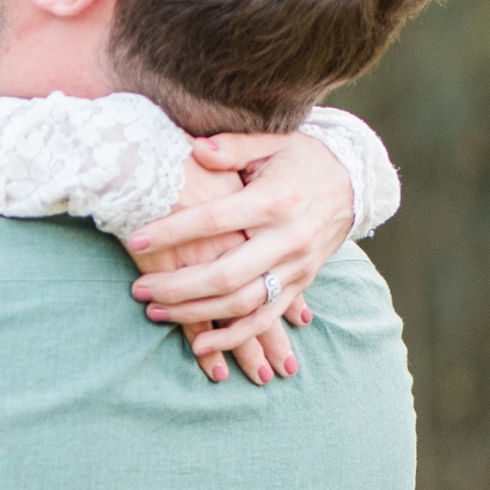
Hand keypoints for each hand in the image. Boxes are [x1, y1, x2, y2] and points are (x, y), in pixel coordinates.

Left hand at [120, 130, 350, 385]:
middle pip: (226, 273)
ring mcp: (297, 266)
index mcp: (276, 199)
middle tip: (139, 290)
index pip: (216, 220)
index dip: (173, 231)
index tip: (136, 239)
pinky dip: (234, 337)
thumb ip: (231, 148)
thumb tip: (194, 149)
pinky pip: (266, 319)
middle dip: (177, 286)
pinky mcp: (301, 284)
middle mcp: (289, 238)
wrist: (354, 183)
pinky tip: (201, 346)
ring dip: (196, 314)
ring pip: (242, 303)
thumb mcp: (271, 143)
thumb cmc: (301, 159)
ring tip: (155, 313)